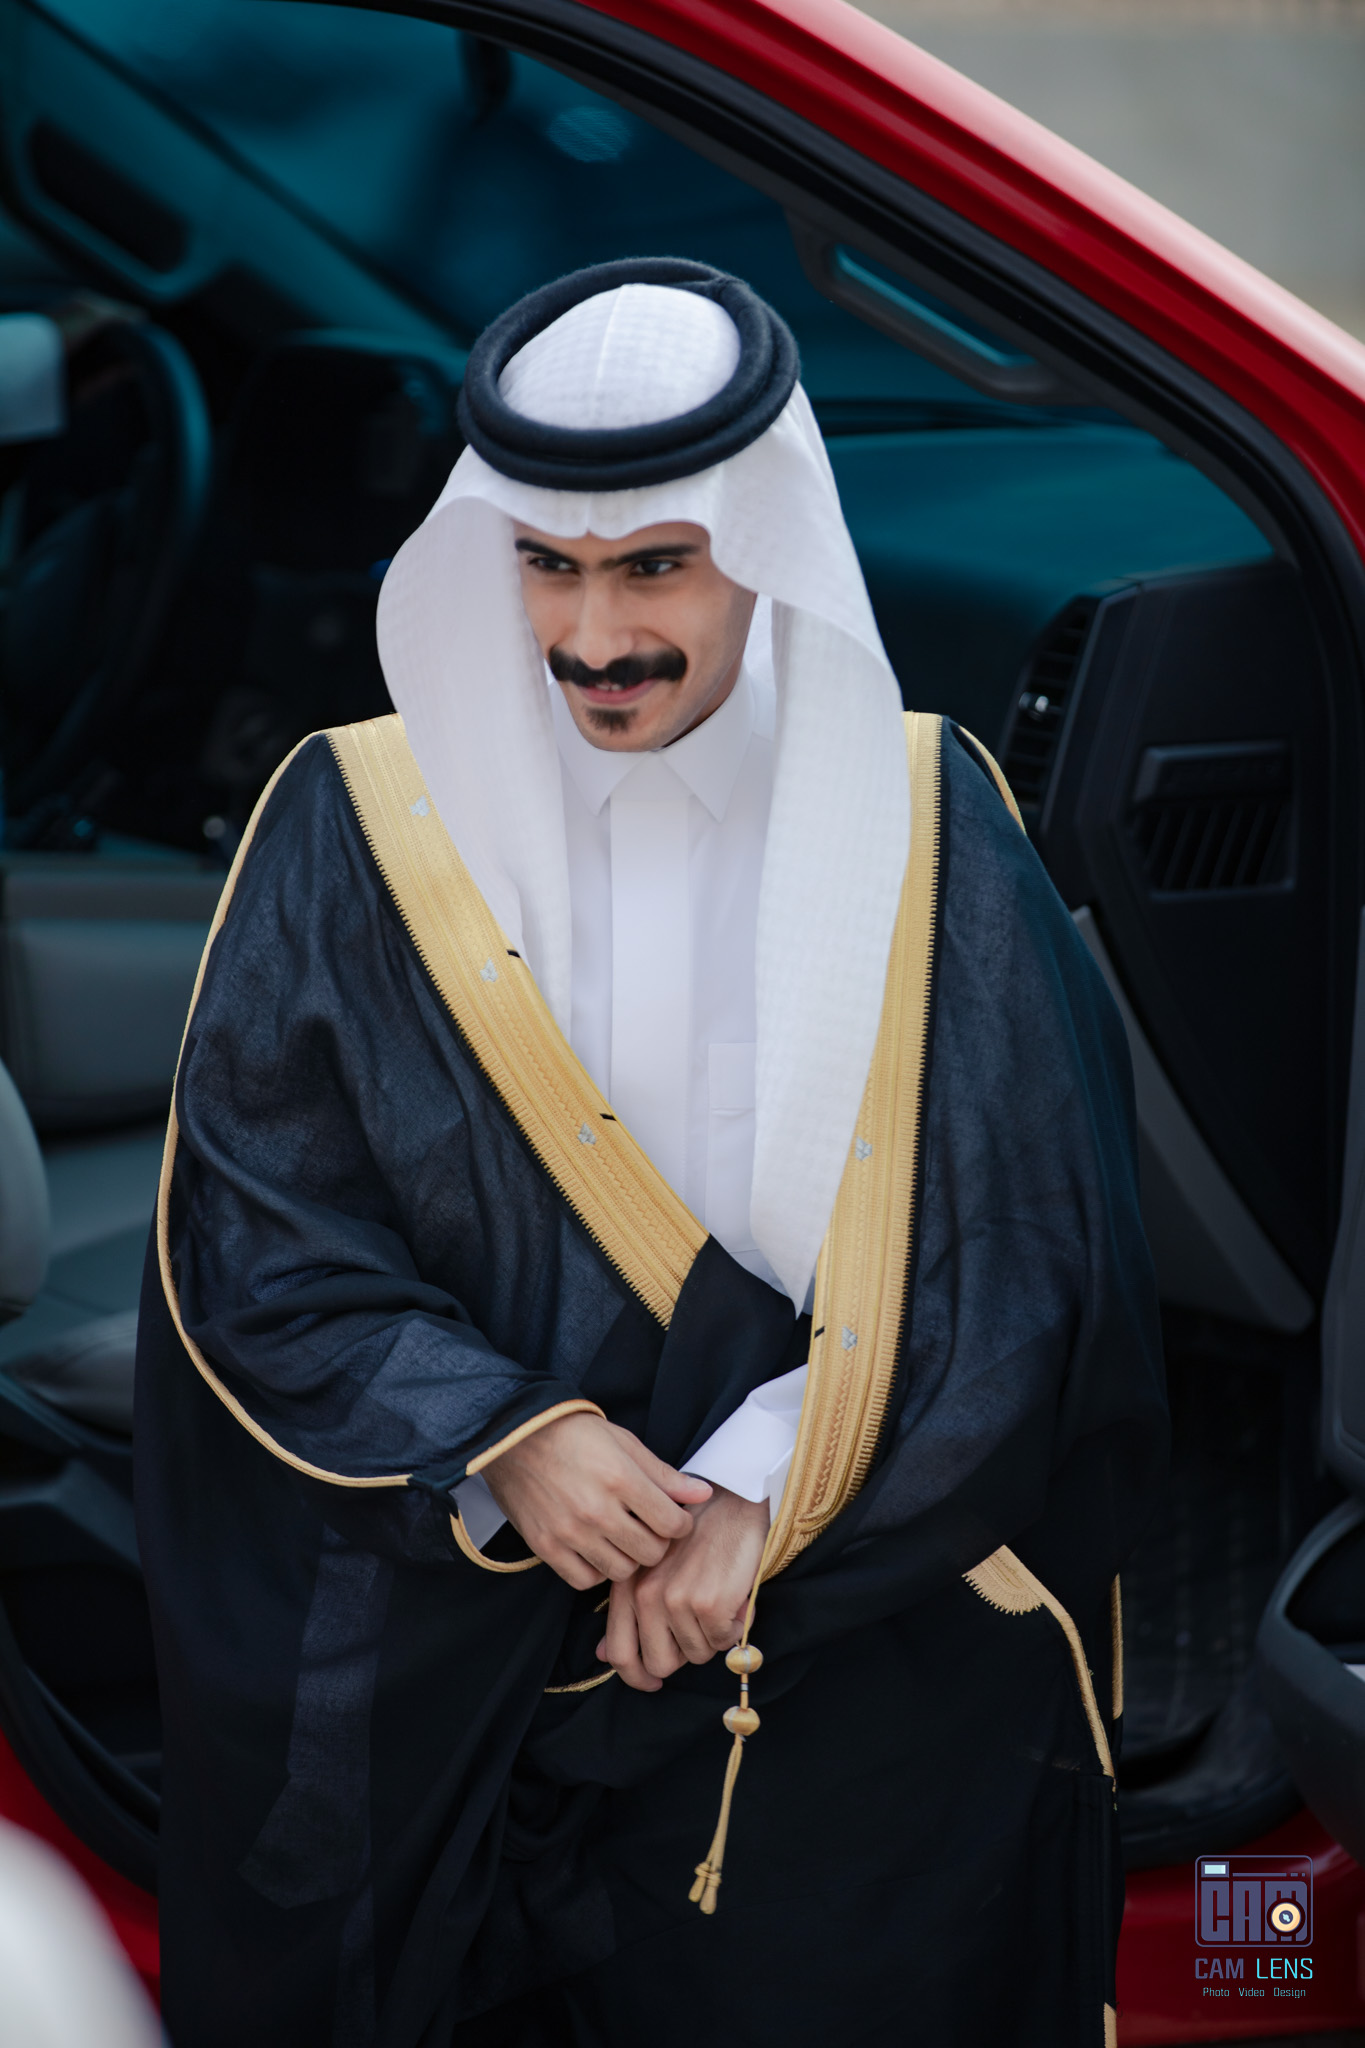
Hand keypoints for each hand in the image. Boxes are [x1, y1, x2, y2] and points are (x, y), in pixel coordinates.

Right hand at [481, 1412, 710, 1590]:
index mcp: (621, 1479)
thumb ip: (664, 1475)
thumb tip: (703, 1494)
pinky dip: (596, 1571)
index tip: (674, 1518)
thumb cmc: (574, 1434)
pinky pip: (585, 1580)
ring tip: (622, 1538)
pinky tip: (596, 1549)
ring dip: (628, 1558)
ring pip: (621, 1571)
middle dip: (657, 1543)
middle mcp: (596, 1510)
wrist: (514, 1435)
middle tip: (648, 1528)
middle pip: (651, 1553)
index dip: (681, 1524)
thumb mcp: (624, 1443)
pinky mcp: (545, 1546)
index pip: (672, 1524)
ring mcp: (569, 1532)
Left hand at [599, 1486, 769, 1691]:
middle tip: (699, 1630)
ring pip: (696, 1655)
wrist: (732, 1504)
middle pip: (660, 1664)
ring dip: (713, 1637)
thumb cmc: (695, 1538)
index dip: (637, 1677)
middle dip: (683, 1655)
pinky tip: (735, 1600)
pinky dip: (734, 1627)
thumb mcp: (650, 1568)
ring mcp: (676, 1600)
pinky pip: (723, 1642)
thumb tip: (603, 1656)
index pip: (620, 1654)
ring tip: (718, 1602)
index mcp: (628, 1587)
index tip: (652, 1683)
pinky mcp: (707, 1603)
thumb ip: (627, 1611)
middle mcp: (646, 1595)